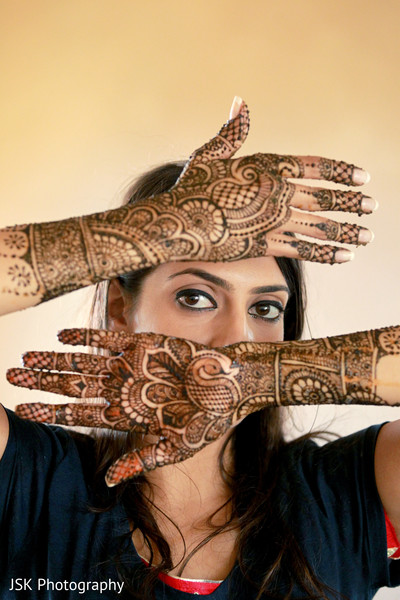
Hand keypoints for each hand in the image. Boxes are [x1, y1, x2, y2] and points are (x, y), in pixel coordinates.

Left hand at [8, 329, 242, 486]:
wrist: (232, 384)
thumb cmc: (209, 419)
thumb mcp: (177, 448)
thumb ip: (141, 460)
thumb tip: (108, 480)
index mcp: (126, 415)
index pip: (79, 413)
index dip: (50, 411)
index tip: (22, 409)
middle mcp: (123, 389)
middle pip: (74, 385)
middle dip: (43, 382)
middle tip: (12, 376)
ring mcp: (131, 366)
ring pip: (85, 362)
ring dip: (56, 359)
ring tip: (27, 357)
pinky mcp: (144, 344)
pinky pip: (110, 339)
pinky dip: (86, 337)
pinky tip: (62, 334)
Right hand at [90, 98, 372, 271]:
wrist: (174, 223)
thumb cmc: (189, 187)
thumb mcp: (209, 154)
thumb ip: (232, 132)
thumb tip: (241, 103)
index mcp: (265, 167)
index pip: (313, 167)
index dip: (340, 172)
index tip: (362, 177)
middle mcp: (274, 194)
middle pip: (322, 198)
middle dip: (350, 203)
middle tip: (373, 206)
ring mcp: (270, 221)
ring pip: (317, 226)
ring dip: (346, 231)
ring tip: (368, 235)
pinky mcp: (263, 246)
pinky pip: (301, 249)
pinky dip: (325, 253)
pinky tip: (345, 256)